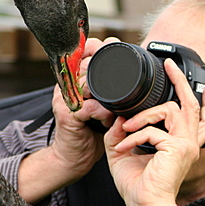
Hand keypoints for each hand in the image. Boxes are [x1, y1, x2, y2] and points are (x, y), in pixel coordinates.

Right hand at [45, 37, 116, 180]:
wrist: (74, 157)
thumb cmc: (92, 130)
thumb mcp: (105, 104)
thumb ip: (114, 88)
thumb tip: (140, 73)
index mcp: (76, 76)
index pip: (89, 48)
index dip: (106, 48)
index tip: (123, 60)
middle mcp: (68, 83)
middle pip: (90, 62)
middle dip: (111, 73)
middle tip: (125, 87)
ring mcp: (65, 98)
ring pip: (90, 82)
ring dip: (110, 95)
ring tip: (118, 107)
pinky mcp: (68, 115)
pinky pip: (90, 106)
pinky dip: (104, 113)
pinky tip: (110, 120)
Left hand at [103, 58, 204, 205]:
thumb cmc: (139, 186)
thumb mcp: (124, 152)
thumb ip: (123, 132)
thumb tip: (119, 115)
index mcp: (182, 143)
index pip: (198, 116)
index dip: (202, 98)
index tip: (198, 81)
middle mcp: (190, 142)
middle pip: (192, 104)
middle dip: (181, 81)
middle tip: (171, 65)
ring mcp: (187, 145)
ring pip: (172, 110)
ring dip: (144, 114)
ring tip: (126, 127)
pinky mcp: (178, 148)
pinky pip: (153, 130)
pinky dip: (134, 136)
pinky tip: (122, 147)